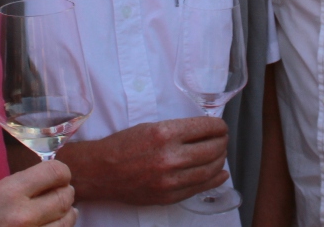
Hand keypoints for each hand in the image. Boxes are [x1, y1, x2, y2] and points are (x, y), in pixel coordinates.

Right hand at [0, 160, 75, 226]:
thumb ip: (20, 188)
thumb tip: (50, 181)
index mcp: (8, 192)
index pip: (56, 172)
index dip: (61, 173)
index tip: (59, 176)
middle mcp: (22, 216)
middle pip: (65, 197)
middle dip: (64, 194)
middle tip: (60, 194)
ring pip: (66, 222)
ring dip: (65, 216)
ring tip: (58, 214)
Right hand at [61, 116, 228, 205]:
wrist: (101, 171)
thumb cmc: (123, 145)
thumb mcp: (150, 126)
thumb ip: (178, 130)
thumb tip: (205, 130)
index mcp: (165, 133)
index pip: (205, 128)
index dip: (218, 127)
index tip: (221, 126)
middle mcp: (169, 157)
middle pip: (211, 149)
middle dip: (222, 142)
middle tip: (223, 139)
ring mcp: (170, 180)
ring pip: (209, 170)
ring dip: (220, 160)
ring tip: (221, 154)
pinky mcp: (168, 196)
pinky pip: (199, 188)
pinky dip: (214, 180)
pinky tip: (221, 174)